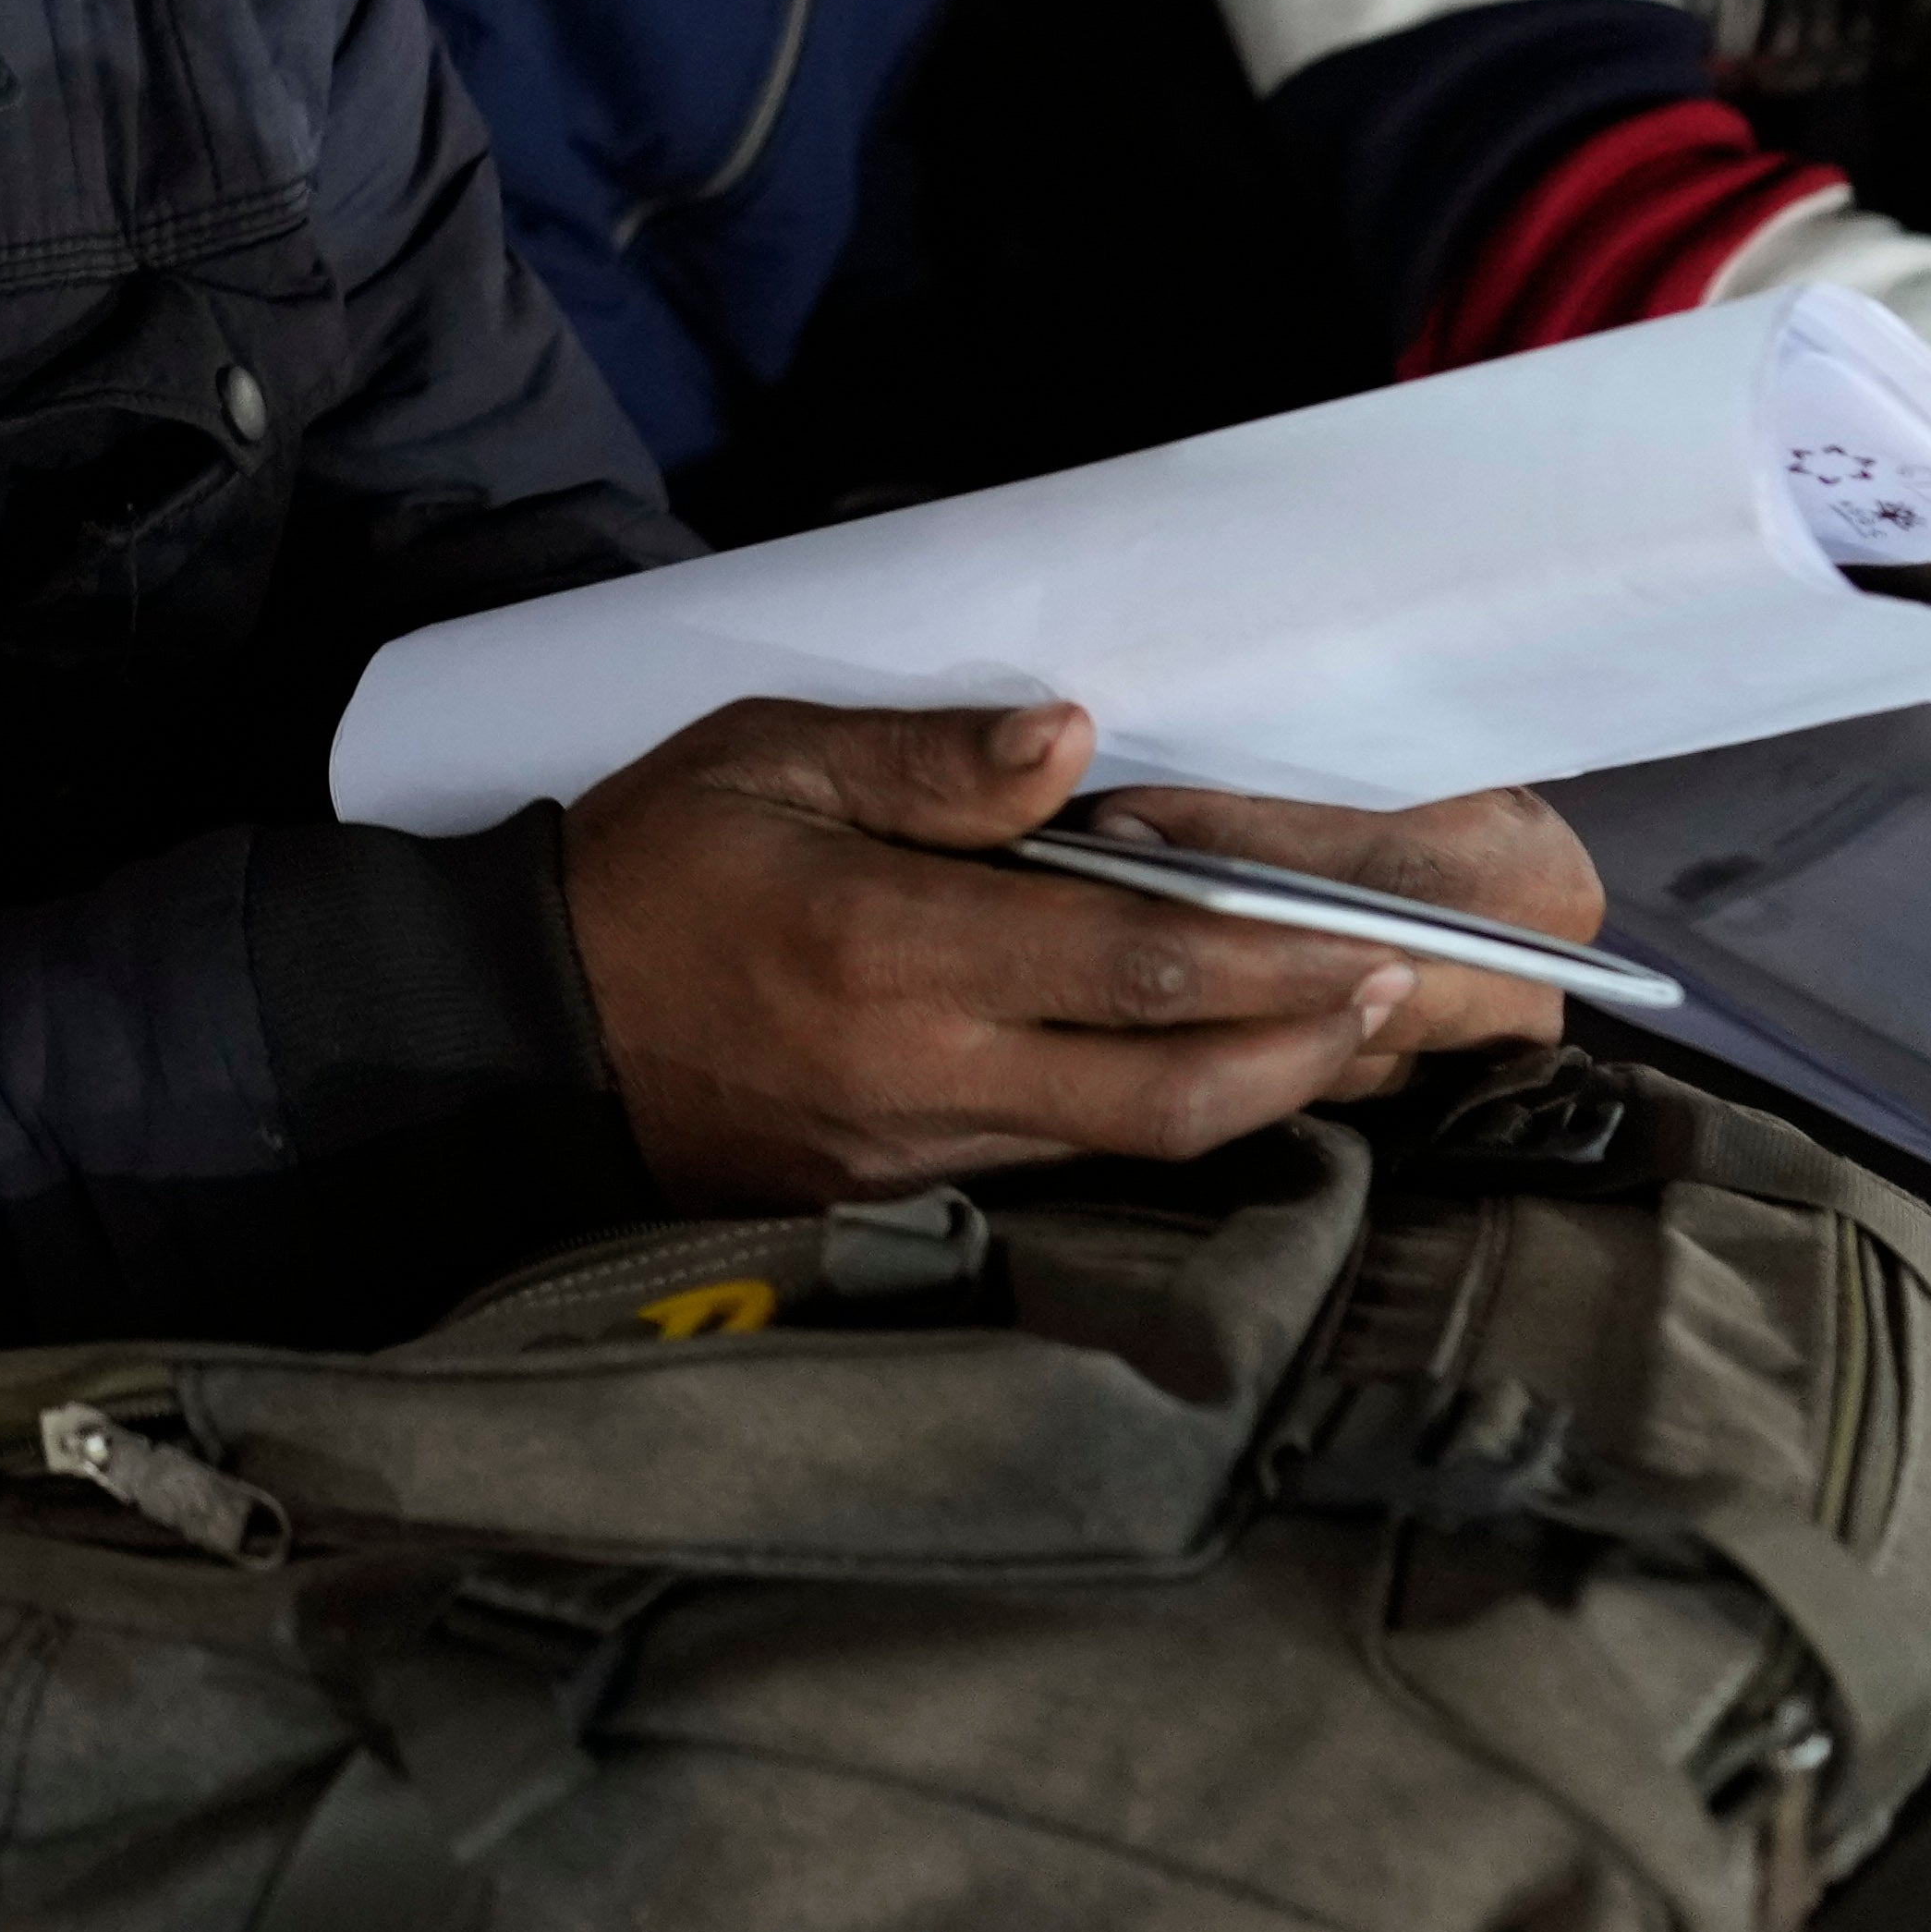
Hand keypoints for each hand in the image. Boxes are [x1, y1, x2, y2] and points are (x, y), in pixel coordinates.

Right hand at [560, 700, 1518, 1209]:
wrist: (528, 1031)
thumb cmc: (651, 865)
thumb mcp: (763, 758)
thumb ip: (925, 760)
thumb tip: (1073, 741)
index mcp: (891, 948)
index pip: (1128, 968)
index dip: (1268, 965)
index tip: (1368, 941)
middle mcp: (923, 1070)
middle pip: (1166, 1092)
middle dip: (1304, 1052)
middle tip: (1402, 1001)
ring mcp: (916, 1150)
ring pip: (1130, 1144)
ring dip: (1255, 1097)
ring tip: (1351, 1037)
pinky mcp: (900, 1190)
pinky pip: (1062, 1162)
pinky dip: (1158, 1123)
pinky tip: (1217, 1080)